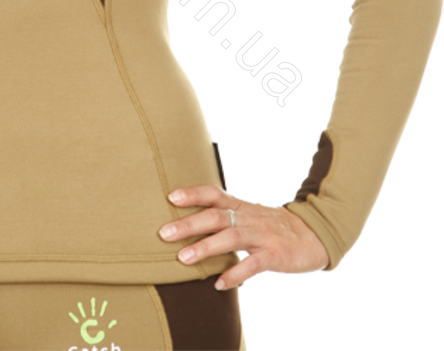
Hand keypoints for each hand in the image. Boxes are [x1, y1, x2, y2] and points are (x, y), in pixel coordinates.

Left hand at [158, 185, 329, 289]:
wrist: (313, 235)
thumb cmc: (272, 227)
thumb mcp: (249, 216)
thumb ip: (225, 217)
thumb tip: (190, 224)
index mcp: (241, 207)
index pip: (214, 194)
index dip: (193, 194)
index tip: (171, 197)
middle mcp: (249, 218)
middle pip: (216, 216)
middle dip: (189, 224)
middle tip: (164, 233)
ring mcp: (262, 236)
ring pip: (231, 238)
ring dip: (205, 248)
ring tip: (183, 259)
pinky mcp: (275, 255)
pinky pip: (253, 265)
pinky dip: (235, 274)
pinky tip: (219, 284)